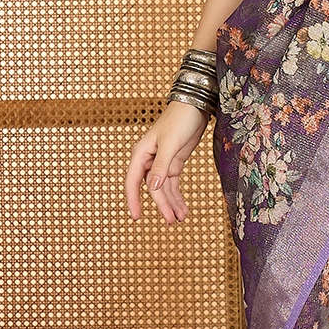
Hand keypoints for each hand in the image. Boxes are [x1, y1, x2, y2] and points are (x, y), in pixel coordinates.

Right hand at [126, 102, 211, 223]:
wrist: (195, 107)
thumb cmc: (179, 120)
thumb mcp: (170, 143)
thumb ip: (161, 166)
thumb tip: (152, 188)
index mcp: (141, 154)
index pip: (133, 182)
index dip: (133, 200)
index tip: (136, 217)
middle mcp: (148, 160)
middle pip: (152, 189)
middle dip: (162, 205)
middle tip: (171, 221)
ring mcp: (161, 163)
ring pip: (163, 189)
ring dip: (171, 203)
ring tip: (180, 219)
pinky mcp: (174, 163)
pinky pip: (173, 184)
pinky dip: (177, 196)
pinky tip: (183, 209)